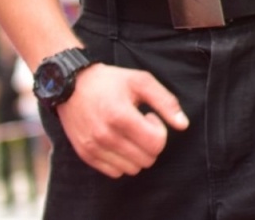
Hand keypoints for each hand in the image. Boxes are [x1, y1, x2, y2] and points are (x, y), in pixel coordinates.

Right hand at [55, 63, 187, 177]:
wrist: (71, 86)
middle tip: (140, 124)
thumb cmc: (110, 81)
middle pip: (146, 159)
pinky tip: (118, 140)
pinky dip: (123, 161)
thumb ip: (166, 102)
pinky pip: (115, 172)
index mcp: (120, 116)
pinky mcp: (85, 155)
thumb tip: (183, 125)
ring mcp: (93, 148)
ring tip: (128, 132)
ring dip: (137, 153)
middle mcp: (105, 136)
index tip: (149, 116)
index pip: (156, 143)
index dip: (160, 130)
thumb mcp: (142, 81)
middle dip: (151, 143)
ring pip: (132, 169)